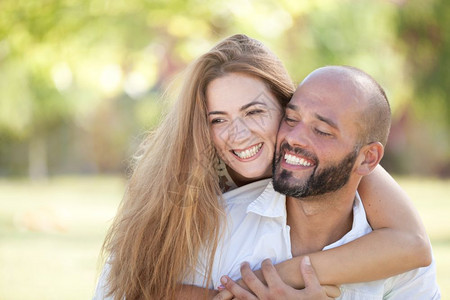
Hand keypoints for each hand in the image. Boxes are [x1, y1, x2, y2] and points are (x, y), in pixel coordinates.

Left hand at [215, 256, 339, 299]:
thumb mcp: (316, 292)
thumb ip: (309, 274)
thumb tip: (305, 258)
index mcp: (280, 290)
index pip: (268, 270)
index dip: (266, 263)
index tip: (266, 261)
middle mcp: (268, 298)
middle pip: (250, 279)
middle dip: (245, 270)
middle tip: (243, 264)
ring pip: (242, 295)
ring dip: (231, 286)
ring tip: (223, 279)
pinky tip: (229, 298)